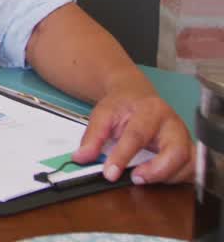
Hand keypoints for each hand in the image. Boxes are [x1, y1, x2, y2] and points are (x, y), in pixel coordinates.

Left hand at [73, 80, 192, 184]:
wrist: (134, 94)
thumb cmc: (122, 104)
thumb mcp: (102, 114)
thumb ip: (92, 136)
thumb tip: (81, 158)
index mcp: (150, 110)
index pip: (137, 135)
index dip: (123, 157)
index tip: (110, 173)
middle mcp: (171, 123)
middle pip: (176, 151)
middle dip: (157, 170)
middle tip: (135, 178)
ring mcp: (183, 136)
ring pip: (188, 162)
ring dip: (167, 176)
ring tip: (143, 178)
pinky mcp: (187, 147)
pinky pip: (191, 168)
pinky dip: (178, 177)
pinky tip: (159, 178)